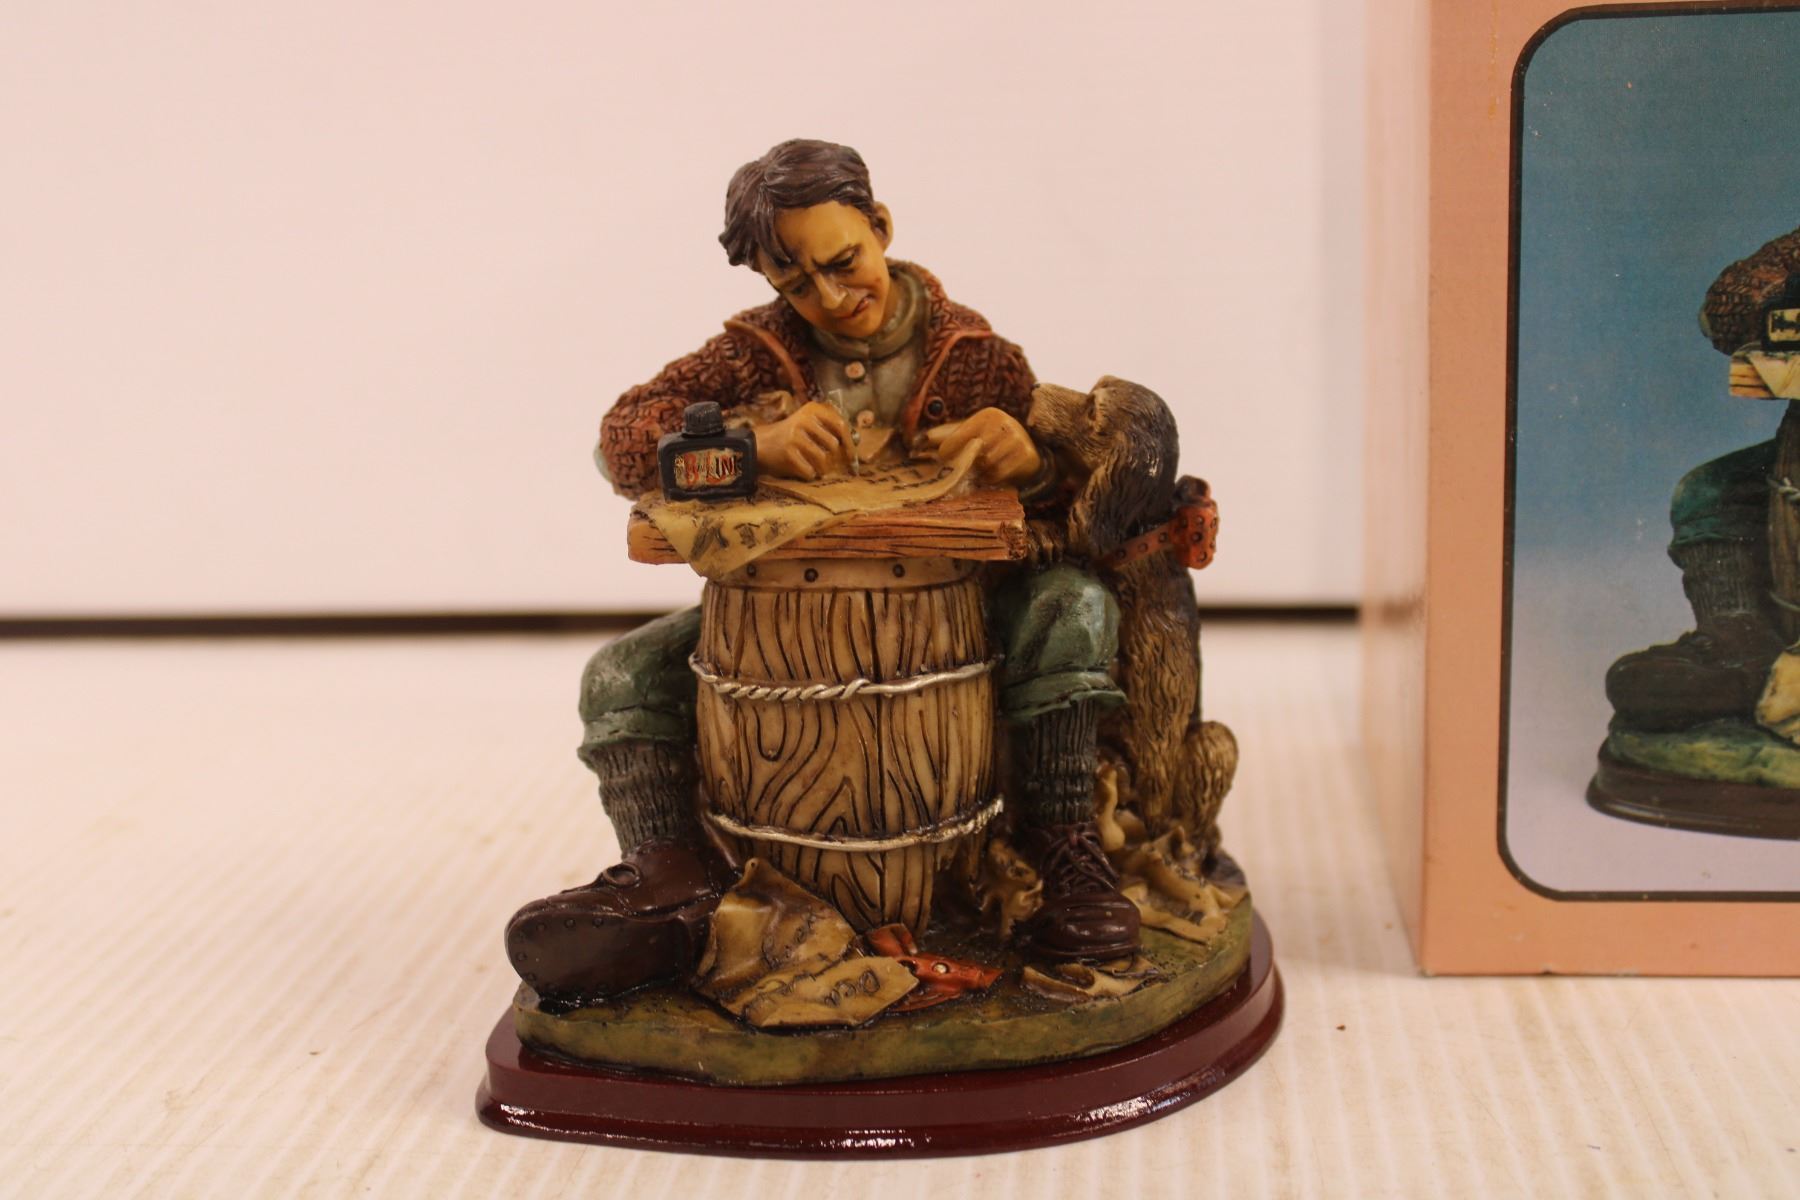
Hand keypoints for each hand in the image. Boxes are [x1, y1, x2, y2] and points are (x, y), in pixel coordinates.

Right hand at [755, 400, 853, 479]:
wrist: (760, 444)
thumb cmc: (791, 436)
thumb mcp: (809, 423)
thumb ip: (830, 428)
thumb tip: (856, 442)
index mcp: (812, 409)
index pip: (841, 425)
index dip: (850, 443)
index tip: (852, 456)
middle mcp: (803, 420)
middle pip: (833, 445)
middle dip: (834, 458)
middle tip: (829, 464)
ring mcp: (795, 437)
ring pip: (823, 459)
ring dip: (822, 468)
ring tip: (815, 467)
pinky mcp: (788, 453)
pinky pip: (810, 471)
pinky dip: (809, 474)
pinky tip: (802, 468)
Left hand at [922, 407, 1041, 485]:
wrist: (1027, 451)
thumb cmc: (992, 441)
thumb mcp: (974, 433)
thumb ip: (950, 435)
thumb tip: (924, 439)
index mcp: (989, 415)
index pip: (962, 434)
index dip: (950, 448)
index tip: (943, 457)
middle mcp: (1005, 423)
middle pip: (975, 450)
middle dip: (968, 460)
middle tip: (966, 465)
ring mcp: (1017, 438)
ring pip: (987, 463)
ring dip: (981, 470)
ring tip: (982, 467)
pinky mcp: (1025, 455)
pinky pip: (1000, 472)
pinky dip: (992, 477)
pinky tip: (992, 473)